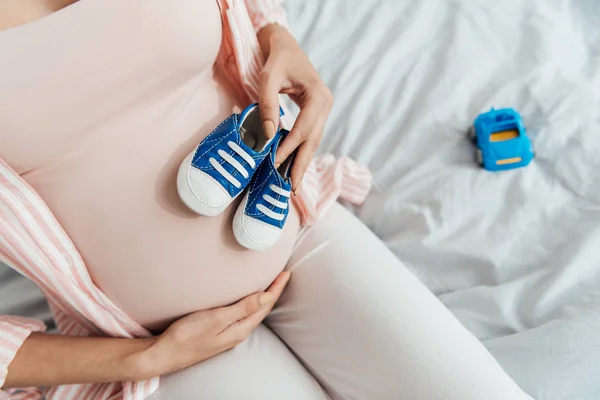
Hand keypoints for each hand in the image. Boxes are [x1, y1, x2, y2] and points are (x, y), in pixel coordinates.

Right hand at [138, 271, 290, 377]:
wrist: (164, 354)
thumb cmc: (187, 336)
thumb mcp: (217, 318)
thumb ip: (243, 308)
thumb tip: (266, 296)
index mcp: (240, 329)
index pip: (265, 305)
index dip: (276, 288)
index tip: (286, 273)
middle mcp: (238, 332)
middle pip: (262, 309)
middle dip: (273, 292)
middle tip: (282, 275)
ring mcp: (228, 333)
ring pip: (252, 312)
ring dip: (262, 298)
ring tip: (270, 285)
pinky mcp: (218, 332)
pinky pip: (241, 315)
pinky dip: (249, 303)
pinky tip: (245, 300)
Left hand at [257, 24, 333, 192]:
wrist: (287, 47)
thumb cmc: (277, 60)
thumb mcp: (267, 79)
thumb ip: (267, 106)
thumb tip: (267, 136)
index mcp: (319, 96)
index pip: (303, 129)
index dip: (289, 148)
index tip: (275, 163)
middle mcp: (326, 104)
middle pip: (313, 140)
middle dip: (302, 165)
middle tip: (293, 189)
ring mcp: (324, 110)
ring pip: (313, 141)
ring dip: (303, 162)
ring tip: (294, 185)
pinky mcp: (317, 114)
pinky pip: (310, 136)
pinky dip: (301, 151)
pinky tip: (294, 167)